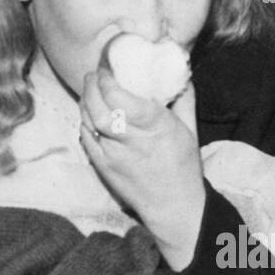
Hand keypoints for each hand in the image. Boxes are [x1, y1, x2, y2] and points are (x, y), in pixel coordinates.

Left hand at [80, 68, 204, 270]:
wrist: (173, 206)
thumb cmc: (183, 167)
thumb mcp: (190, 129)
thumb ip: (183, 98)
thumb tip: (180, 72)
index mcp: (156, 126)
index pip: (121, 96)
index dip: (107, 79)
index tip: (107, 68)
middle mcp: (132, 140)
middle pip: (99, 106)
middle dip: (91, 85)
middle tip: (93, 75)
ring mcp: (114, 155)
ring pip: (88, 121)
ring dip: (85, 101)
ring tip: (90, 90)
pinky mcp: (103, 167)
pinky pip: (85, 138)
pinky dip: (84, 122)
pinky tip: (89, 114)